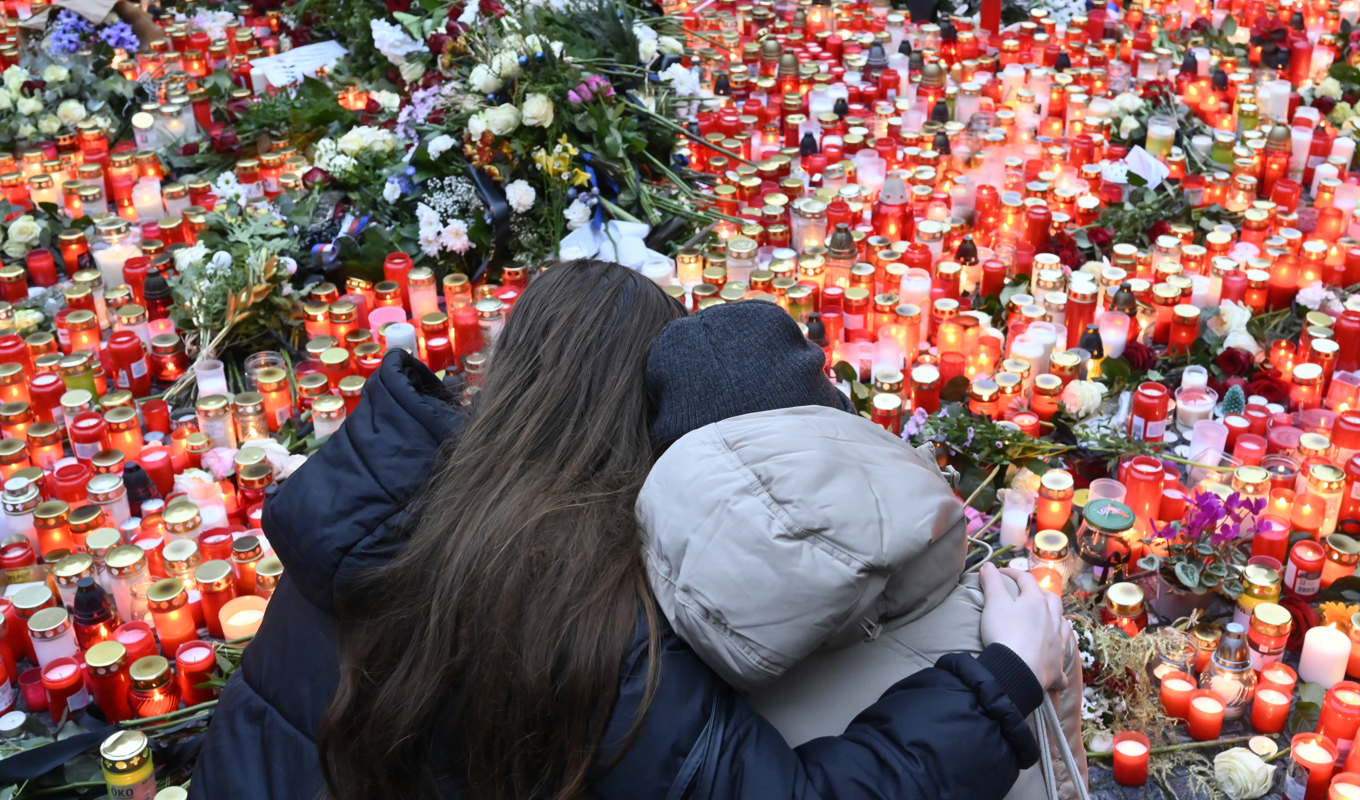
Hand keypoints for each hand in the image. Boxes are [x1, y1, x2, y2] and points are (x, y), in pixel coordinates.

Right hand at [978, 563, 1070, 691]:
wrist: (1017, 670)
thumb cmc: (1004, 632)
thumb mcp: (993, 603)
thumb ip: (992, 582)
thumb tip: (989, 565)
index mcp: (1036, 601)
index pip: (1026, 579)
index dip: (1012, 573)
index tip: (999, 573)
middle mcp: (1052, 618)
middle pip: (1051, 600)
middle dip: (1040, 593)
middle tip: (1028, 595)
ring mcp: (1058, 642)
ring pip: (1062, 625)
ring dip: (1055, 619)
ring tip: (1047, 621)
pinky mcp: (1057, 665)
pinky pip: (1061, 661)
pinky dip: (1057, 659)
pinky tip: (1054, 662)